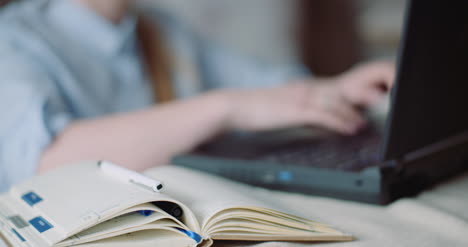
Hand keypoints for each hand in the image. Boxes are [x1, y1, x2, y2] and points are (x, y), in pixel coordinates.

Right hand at [224, 61, 394, 134]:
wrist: (236, 106)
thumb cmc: (261, 108)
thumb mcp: (287, 106)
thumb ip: (308, 109)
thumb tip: (327, 119)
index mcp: (307, 88)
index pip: (340, 85)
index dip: (361, 88)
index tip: (379, 95)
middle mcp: (308, 89)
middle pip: (344, 87)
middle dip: (366, 93)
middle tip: (388, 98)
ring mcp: (301, 98)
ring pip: (336, 100)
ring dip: (357, 109)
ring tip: (374, 116)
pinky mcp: (293, 110)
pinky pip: (322, 115)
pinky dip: (340, 121)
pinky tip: (352, 128)